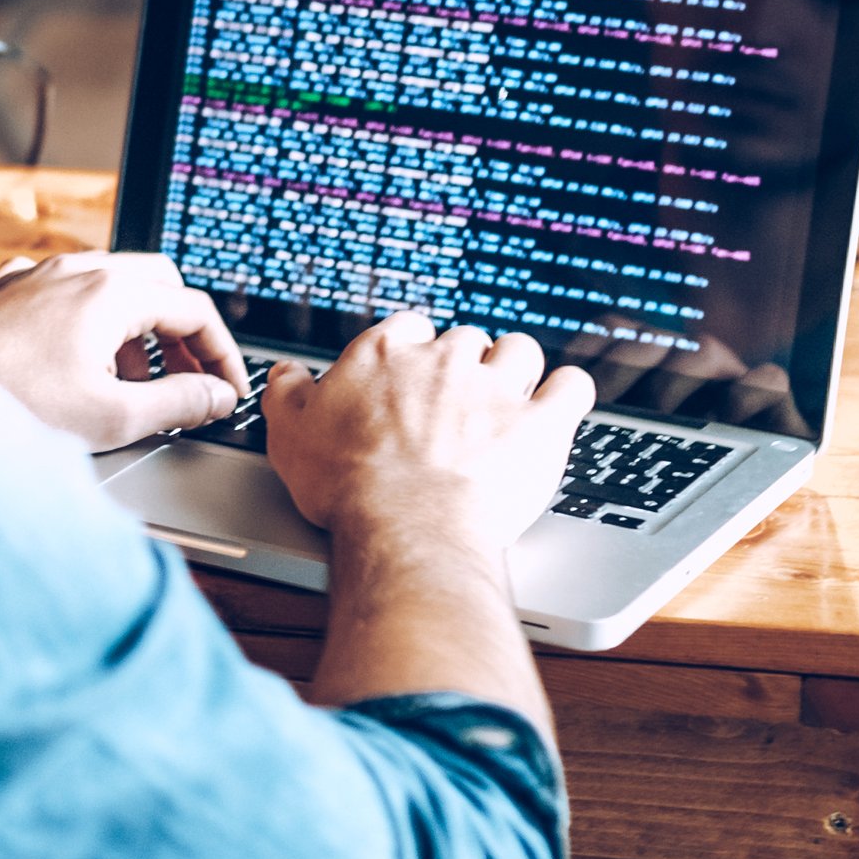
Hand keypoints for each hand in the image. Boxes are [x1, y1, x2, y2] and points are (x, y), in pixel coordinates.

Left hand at [0, 252, 251, 450]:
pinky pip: (62, 295)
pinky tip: (76, 369)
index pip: (193, 308)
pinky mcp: (0, 292)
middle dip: (180, 333)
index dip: (222, 353)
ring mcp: (31, 276)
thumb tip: (215, 396)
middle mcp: (71, 270)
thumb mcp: (111, 417)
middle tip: (190, 379)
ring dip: (134, 332)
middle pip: (155, 284)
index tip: (228, 389)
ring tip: (135, 385)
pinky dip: (89, 326)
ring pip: (107, 286)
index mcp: (108, 291)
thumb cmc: (7, 407)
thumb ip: (177, 404)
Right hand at [264, 314, 591, 560]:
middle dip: (466, 365)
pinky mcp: (540, 424)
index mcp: (386, 354)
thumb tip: (286, 373)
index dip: (413, 353)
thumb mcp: (289, 434)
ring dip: (517, 369)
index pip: (410, 329)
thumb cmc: (347, 486)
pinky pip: (572, 386)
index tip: (411, 379)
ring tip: (510, 396)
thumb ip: (286, 393)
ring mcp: (497, 389)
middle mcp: (445, 361)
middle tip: (457, 401)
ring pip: (521, 351)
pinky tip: (560, 403)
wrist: (406, 529)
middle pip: (467, 339)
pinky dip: (568, 392)